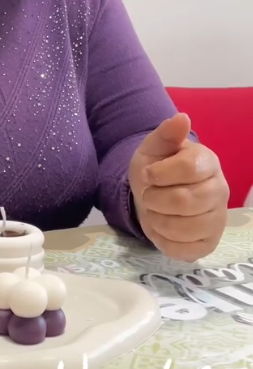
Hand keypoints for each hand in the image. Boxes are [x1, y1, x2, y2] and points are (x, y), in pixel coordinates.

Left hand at [128, 112, 228, 261]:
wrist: (153, 195)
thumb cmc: (156, 169)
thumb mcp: (153, 148)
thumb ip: (166, 134)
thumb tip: (182, 118)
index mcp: (209, 163)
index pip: (189, 169)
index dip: (160, 174)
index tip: (148, 175)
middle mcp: (220, 191)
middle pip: (185, 201)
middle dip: (155, 199)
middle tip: (149, 195)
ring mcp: (217, 220)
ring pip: (184, 227)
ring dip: (157, 220)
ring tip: (155, 210)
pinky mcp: (208, 244)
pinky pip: (184, 249)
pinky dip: (163, 240)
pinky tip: (162, 228)